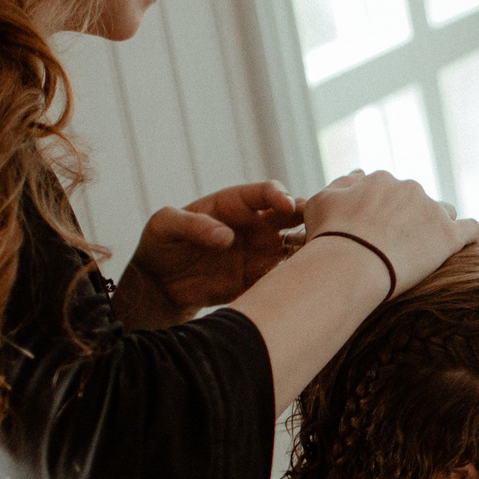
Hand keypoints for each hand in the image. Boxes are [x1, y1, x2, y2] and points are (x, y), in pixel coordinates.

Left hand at [115, 181, 303, 326]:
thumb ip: (193, 225)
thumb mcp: (165, 224)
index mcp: (235, 204)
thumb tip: (226, 237)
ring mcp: (260, 254)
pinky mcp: (257, 280)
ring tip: (315, 261)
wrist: (158, 283)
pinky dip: (292, 280)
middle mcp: (255, 226)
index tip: (287, 205)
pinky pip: (282, 278)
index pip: (267, 192)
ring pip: (295, 248)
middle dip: (310, 219)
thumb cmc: (161, 243)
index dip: (280, 196)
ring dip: (307, 252)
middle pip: (293, 217)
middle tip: (319, 229)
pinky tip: (297, 286)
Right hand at [301, 171, 478, 297]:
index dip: (386, 213)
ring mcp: (431, 210)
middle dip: (411, 220)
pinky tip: (461, 248)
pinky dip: (467, 236)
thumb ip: (341, 185)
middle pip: (417, 202)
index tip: (379, 235)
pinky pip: (471, 229)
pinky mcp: (448, 235)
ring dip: (437, 227)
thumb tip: (358, 174)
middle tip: (397, 249)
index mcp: (380, 180)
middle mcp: (409, 188)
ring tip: (425, 252)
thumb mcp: (321, 203)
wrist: (348, 265)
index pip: (390, 191)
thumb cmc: (329, 238)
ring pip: (444, 213)